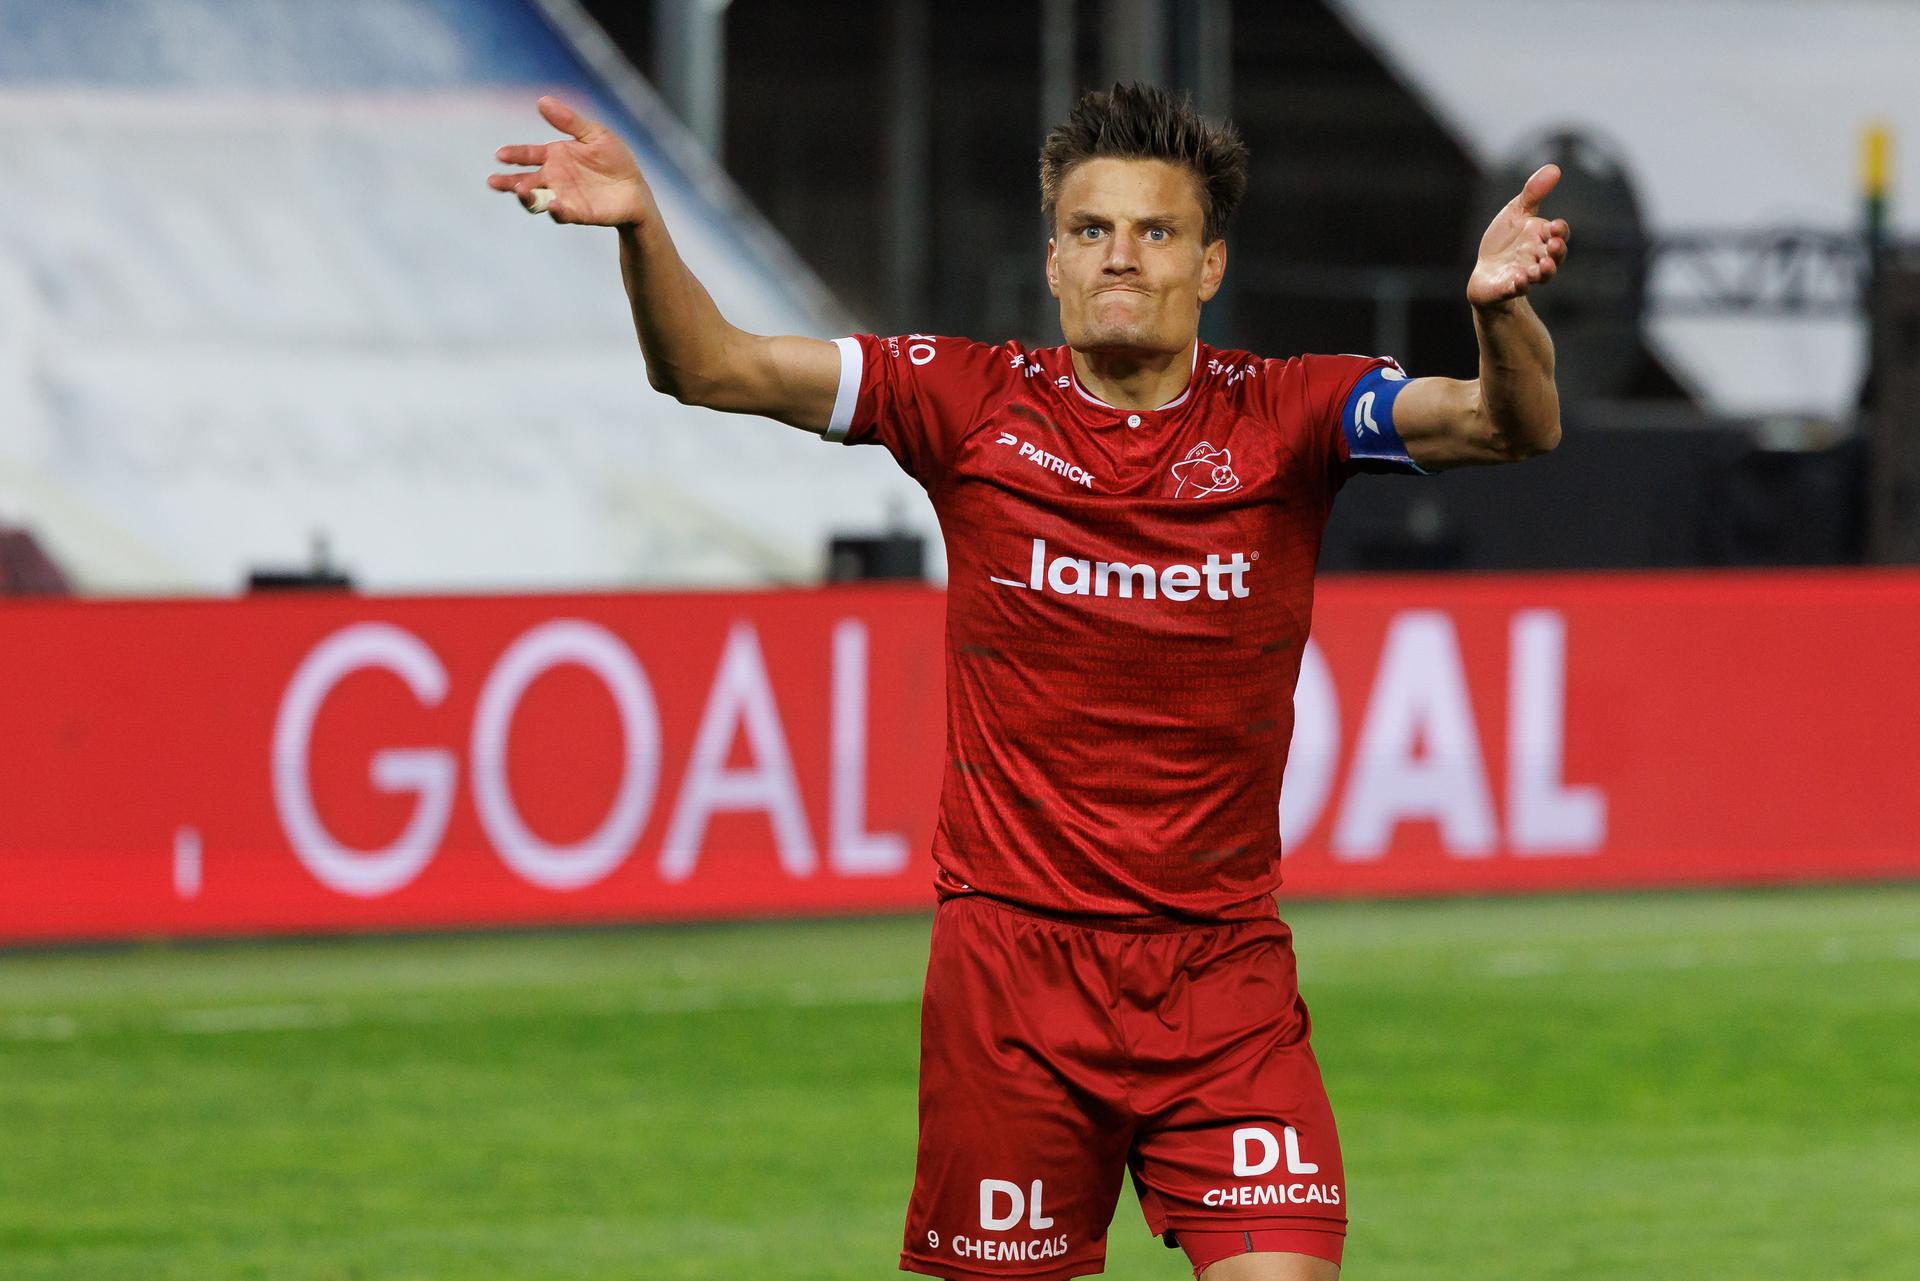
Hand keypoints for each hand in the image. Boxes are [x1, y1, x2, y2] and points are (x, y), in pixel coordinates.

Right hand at [487, 96, 655, 226]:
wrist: (635, 188)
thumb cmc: (614, 159)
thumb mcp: (594, 134)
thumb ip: (569, 121)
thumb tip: (542, 100)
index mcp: (555, 156)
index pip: (528, 155)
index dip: (514, 155)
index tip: (500, 155)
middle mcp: (554, 178)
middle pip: (525, 181)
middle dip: (509, 182)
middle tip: (493, 181)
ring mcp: (564, 196)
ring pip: (538, 200)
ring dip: (527, 197)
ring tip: (520, 191)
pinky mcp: (578, 213)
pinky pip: (563, 213)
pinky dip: (556, 210)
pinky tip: (552, 204)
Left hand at [1466, 164, 1570, 307]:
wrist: (1487, 272)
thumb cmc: (1505, 241)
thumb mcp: (1517, 213)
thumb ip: (1533, 194)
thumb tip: (1555, 168)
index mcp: (1542, 237)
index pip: (1559, 234)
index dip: (1559, 231)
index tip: (1555, 226)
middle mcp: (1538, 258)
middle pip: (1555, 256)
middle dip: (1556, 252)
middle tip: (1554, 246)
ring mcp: (1525, 275)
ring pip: (1540, 276)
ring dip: (1544, 271)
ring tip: (1543, 266)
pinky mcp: (1507, 288)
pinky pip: (1516, 289)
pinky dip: (1518, 285)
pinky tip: (1517, 279)